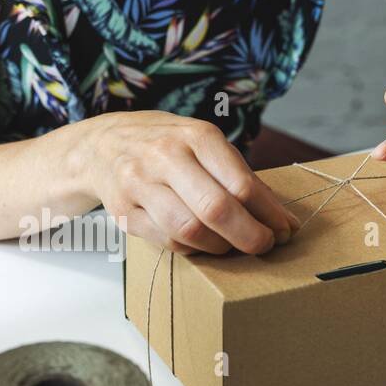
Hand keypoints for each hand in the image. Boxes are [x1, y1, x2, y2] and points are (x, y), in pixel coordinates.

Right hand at [77, 112, 297, 254]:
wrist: (101, 145)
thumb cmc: (164, 144)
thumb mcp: (202, 143)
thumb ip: (239, 176)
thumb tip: (281, 219)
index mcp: (195, 136)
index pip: (241, 184)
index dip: (268, 215)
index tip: (284, 231)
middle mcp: (165, 157)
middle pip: (216, 210)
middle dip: (249, 237)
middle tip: (263, 246)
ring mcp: (140, 185)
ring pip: (189, 231)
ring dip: (219, 247)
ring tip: (229, 245)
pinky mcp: (124, 212)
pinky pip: (167, 242)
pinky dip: (191, 249)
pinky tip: (200, 242)